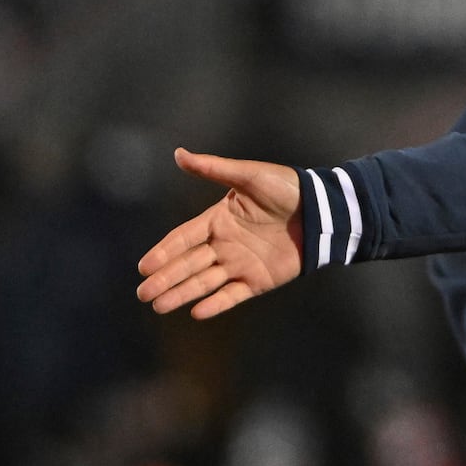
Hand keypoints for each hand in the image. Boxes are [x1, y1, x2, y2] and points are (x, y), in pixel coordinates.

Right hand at [136, 147, 302, 318]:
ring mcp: (240, 263)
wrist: (322, 210)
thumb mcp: (248, 175)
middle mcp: (224, 244)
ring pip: (204, 282)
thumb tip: (178, 153)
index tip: (144, 266)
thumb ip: (213, 168)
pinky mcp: (258, 280)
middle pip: (188, 264)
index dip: (164, 251)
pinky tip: (197, 312)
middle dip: (165, 278)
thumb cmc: (286, 188)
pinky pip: (233, 295)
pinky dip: (216, 304)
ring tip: (158, 306)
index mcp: (218, 219)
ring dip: (181, 293)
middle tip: (142, 293)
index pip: (184, 238)